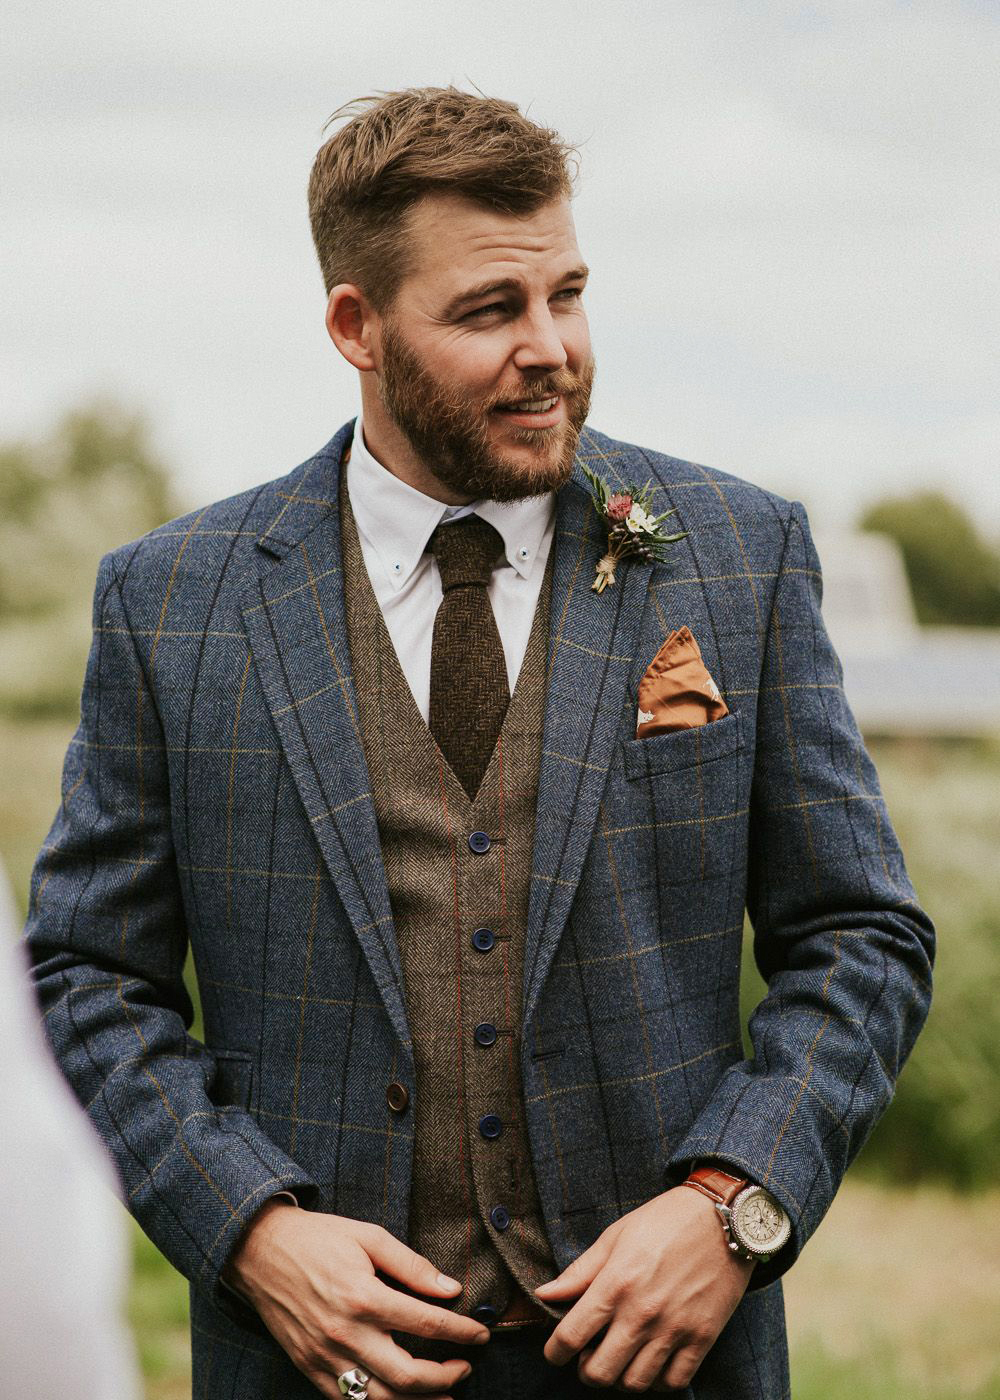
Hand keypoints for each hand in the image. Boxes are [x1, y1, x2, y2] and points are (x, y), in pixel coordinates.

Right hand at [226, 1198, 489, 1398]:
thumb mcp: (369, 1236)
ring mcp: (325, 1357)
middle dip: (446, 1377)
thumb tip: (452, 1289)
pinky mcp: (309, 1368)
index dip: (461, 1333)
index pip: (427, 1325)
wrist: (259, 1250)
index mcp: (363, 1296)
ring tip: (445, 1397)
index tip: (481, 1334)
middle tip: (466, 1368)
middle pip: (408, 1376)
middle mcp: (345, 1333)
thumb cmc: (318, 1238)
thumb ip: (412, 1265)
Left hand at [534, 1186, 753, 1391]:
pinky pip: (673, 1382)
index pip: (570, 1336)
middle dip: (585, 1370)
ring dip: (621, 1376)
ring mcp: (674, 1329)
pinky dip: (658, 1380)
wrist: (723, 1217)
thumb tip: (544, 1294)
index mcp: (615, 1284)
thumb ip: (580, 1271)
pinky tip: (653, 1360)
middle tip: (589, 1355)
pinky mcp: (702, 1338)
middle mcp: (642, 1313)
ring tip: (621, 1356)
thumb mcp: (616, 1236)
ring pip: (634, 1383)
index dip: (554, 1352)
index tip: (554, 1352)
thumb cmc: (665, 1221)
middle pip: (599, 1372)